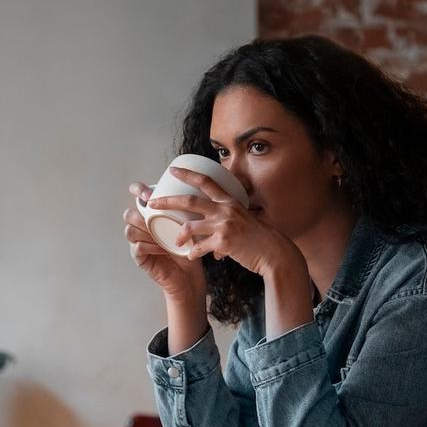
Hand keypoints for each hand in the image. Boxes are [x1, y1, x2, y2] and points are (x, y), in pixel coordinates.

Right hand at [124, 181, 206, 299]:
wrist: (189, 275)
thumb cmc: (191, 247)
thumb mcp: (191, 224)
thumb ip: (189, 208)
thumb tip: (197, 188)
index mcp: (152, 214)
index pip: (137, 196)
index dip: (138, 190)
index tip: (148, 192)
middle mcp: (142, 226)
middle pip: (129, 213)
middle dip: (140, 211)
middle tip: (153, 211)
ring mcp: (138, 242)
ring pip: (131, 229)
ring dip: (146, 230)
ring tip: (162, 234)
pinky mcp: (139, 257)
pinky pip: (137, 246)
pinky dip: (150, 245)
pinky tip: (163, 248)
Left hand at [147, 167, 305, 276]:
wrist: (274, 254)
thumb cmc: (259, 238)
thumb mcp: (245, 218)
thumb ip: (228, 215)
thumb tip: (215, 221)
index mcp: (230, 202)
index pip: (206, 182)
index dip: (188, 174)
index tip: (173, 170)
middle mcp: (225, 210)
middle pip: (190, 201)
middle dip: (168, 201)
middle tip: (152, 203)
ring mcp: (224, 226)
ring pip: (190, 227)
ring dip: (179, 235)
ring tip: (175, 242)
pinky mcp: (223, 243)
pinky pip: (200, 248)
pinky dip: (194, 253)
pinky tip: (191, 256)